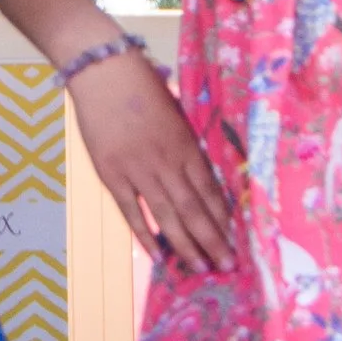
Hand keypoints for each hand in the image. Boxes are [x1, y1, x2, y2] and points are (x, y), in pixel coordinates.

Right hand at [67, 48, 235, 270]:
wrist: (103, 72)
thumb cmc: (142, 87)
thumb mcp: (175, 114)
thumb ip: (186, 145)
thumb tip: (201, 176)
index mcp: (186, 145)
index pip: (210, 190)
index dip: (224, 218)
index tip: (238, 241)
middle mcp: (167, 162)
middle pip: (194, 209)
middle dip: (213, 240)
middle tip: (227, 266)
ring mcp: (138, 171)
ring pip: (167, 215)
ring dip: (186, 244)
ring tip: (200, 268)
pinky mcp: (112, 175)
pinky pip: (132, 211)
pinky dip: (145, 234)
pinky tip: (158, 255)